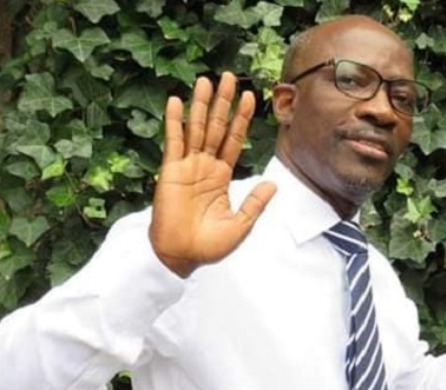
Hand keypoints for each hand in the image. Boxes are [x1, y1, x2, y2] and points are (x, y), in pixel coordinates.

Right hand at [149, 72, 276, 276]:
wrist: (181, 257)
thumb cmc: (208, 246)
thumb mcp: (240, 225)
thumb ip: (255, 203)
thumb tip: (273, 184)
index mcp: (222, 176)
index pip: (234, 140)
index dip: (241, 119)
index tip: (250, 97)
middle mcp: (205, 166)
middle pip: (216, 127)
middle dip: (222, 103)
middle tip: (228, 77)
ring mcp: (187, 167)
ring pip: (196, 129)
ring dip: (200, 105)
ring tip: (205, 80)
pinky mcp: (171, 172)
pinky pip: (174, 142)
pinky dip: (175, 122)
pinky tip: (177, 102)